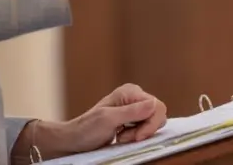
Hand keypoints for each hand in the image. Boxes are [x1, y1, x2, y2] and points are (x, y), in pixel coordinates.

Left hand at [15, 84, 167, 160]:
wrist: (75, 139)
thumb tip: (154, 103)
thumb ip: (132, 112)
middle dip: (145, 130)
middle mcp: (134, 97)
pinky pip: (147, 128)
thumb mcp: (109, 120)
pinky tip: (122, 136)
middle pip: (157, 114)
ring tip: (121, 137)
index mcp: (130, 91)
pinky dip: (137, 136)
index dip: (151, 124)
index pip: (157, 106)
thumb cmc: (87, 129)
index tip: (136, 137)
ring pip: (153, 123)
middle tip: (124, 137)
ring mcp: (134, 108)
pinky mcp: (133, 120)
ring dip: (140, 134)